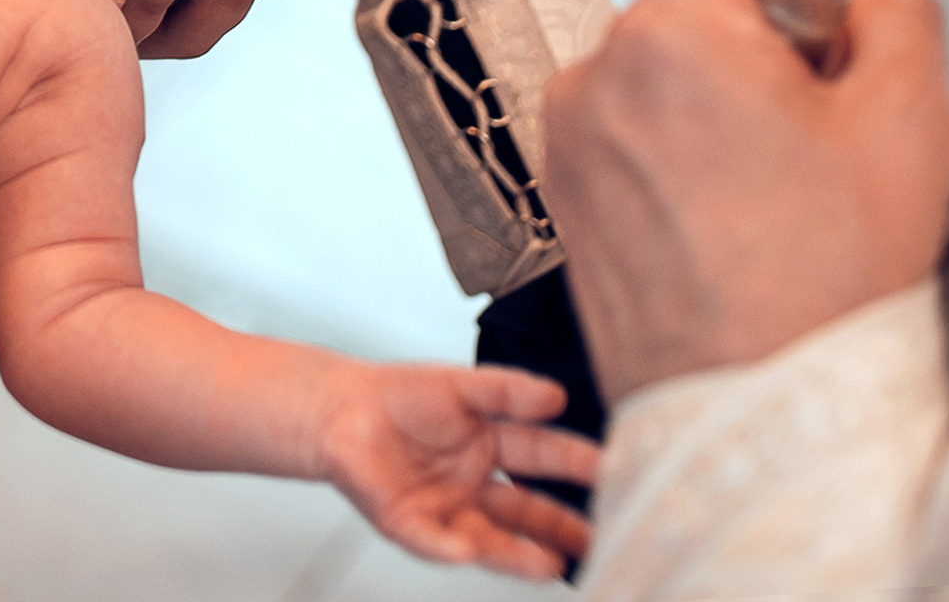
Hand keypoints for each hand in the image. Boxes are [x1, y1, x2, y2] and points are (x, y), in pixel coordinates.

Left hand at [319, 363, 599, 580]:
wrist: (339, 408)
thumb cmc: (399, 395)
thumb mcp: (460, 384)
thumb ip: (506, 391)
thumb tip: (555, 396)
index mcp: (492, 445)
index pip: (542, 456)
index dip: (574, 463)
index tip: (609, 468)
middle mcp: (475, 485)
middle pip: (526, 510)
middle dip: (560, 526)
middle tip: (596, 537)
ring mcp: (445, 508)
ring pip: (489, 537)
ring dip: (518, 553)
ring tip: (550, 564)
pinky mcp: (409, 523)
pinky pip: (431, 539)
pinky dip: (448, 547)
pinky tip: (467, 551)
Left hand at [541, 0, 948, 400]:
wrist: (755, 405)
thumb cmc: (823, 277)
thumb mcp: (911, 118)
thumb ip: (896, 15)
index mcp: (671, 30)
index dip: (796, 1)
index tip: (824, 61)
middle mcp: (596, 72)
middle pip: (688, 17)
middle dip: (750, 57)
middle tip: (807, 138)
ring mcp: (567, 140)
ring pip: (654, 83)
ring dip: (707, 112)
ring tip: (768, 193)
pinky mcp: (560, 199)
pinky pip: (624, 145)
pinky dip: (669, 164)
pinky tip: (725, 224)